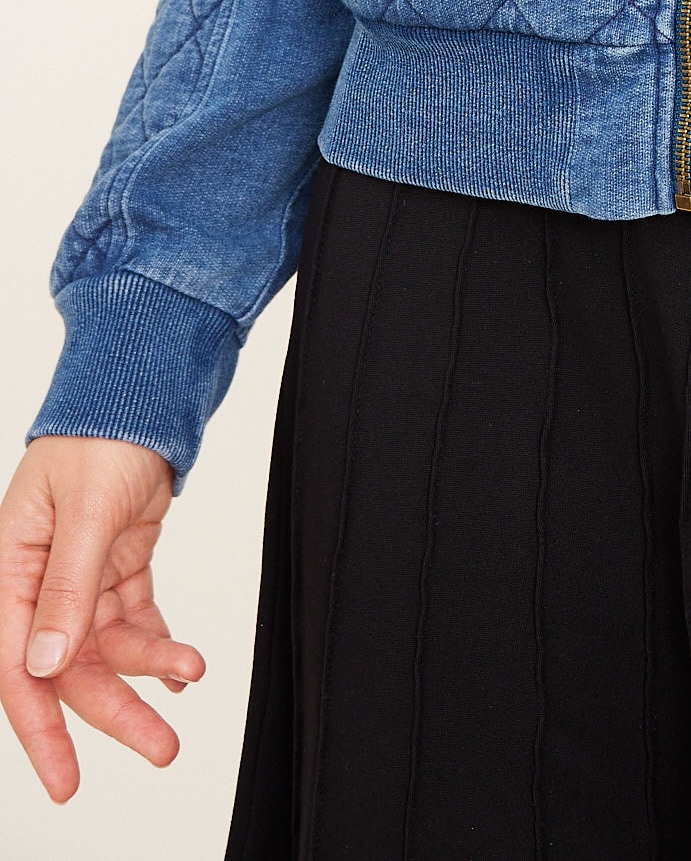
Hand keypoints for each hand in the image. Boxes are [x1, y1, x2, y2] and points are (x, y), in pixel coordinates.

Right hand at [0, 437, 204, 801]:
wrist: (138, 393)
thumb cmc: (98, 435)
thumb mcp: (82, 512)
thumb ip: (64, 588)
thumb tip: (44, 664)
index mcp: (10, 571)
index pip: (19, 668)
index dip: (41, 729)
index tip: (66, 778)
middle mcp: (39, 584)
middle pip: (70, 669)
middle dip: (115, 712)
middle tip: (161, 749)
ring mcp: (79, 578)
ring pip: (108, 650)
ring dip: (149, 672)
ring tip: (191, 677)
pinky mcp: (115, 567)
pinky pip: (134, 622)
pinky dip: (159, 644)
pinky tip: (184, 663)